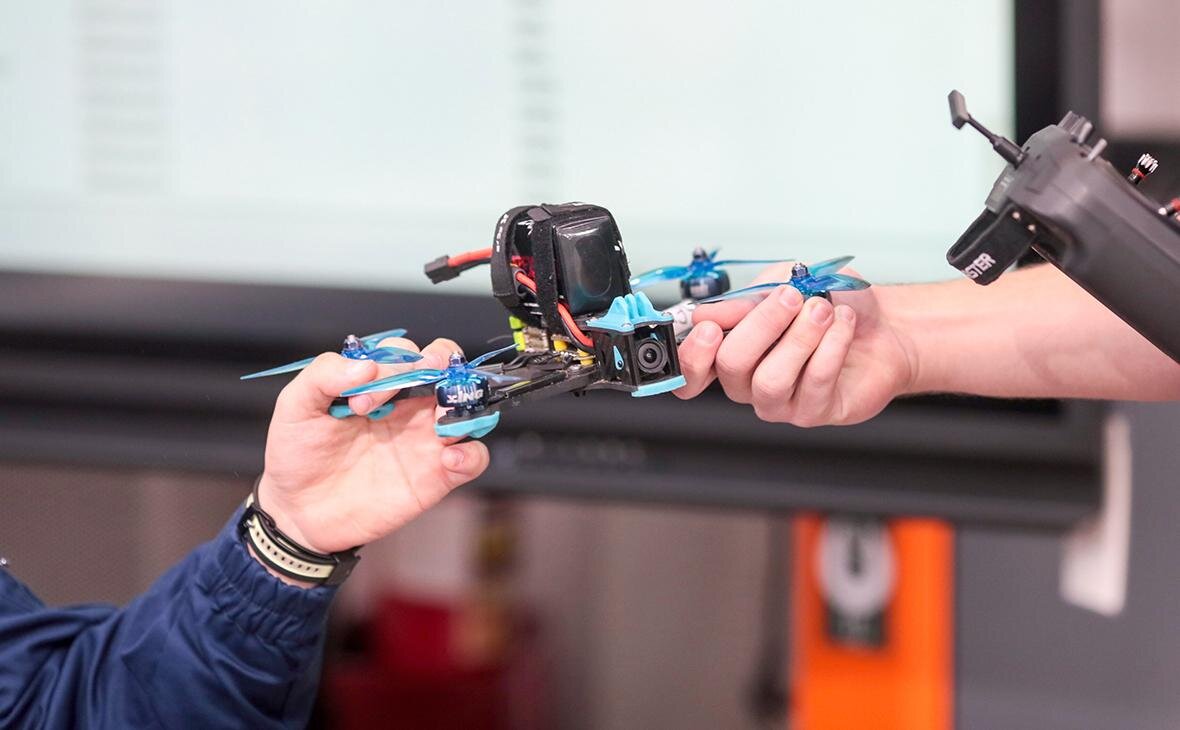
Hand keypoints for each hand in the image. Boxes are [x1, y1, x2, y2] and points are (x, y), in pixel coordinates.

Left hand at [255, 337, 489, 556]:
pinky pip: (474, 459)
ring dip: (465, 405)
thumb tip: (367, 366)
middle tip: (417, 385)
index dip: (392, 366)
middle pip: (448, 368)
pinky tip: (448, 459)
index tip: (359, 402)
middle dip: (443, 364)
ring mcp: (426, 440)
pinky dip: (472, 454)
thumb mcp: (295, 407)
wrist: (300, 512)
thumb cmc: (298, 455)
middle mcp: (408, 406)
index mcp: (378, 385)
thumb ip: (324, 375)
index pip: (406, 352)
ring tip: (440, 424)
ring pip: (469, 408)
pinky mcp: (437, 476)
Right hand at [674, 263, 916, 425]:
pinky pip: (814, 381)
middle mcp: (750, 383)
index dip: (692, 355)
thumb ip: (745, 300)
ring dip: (800, 336)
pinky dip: (831, 345)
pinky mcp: (814, 412)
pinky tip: (843, 325)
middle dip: (762, 324)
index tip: (710, 327)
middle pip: (731, 366)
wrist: (884, 325)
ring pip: (771, 379)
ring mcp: (781, 402)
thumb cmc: (831, 305)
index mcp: (732, 352)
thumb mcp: (784, 283)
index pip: (692, 372)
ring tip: (823, 310)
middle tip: (792, 297)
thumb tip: (708, 313)